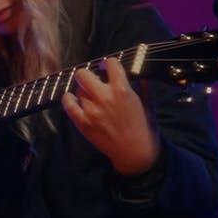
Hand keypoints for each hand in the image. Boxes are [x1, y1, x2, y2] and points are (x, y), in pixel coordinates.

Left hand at [60, 57, 159, 175]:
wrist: (136, 153)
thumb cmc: (144, 128)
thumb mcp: (148, 104)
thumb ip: (143, 86)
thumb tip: (139, 73)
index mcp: (122, 90)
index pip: (109, 63)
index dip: (108, 64)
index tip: (107, 68)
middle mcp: (104, 97)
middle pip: (83, 74)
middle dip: (88, 75)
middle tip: (94, 81)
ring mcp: (91, 110)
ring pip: (78, 89)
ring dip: (83, 91)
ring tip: (90, 96)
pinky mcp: (83, 123)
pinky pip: (68, 105)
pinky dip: (69, 100)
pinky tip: (72, 99)